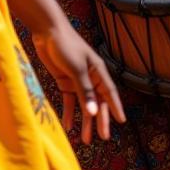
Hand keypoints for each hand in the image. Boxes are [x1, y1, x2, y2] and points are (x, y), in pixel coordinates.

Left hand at [32, 20, 125, 144]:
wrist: (47, 30)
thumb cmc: (66, 45)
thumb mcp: (77, 69)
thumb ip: (85, 91)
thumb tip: (93, 113)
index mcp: (98, 71)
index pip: (110, 93)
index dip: (115, 107)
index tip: (122, 121)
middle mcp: (90, 77)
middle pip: (97, 102)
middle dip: (100, 120)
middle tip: (103, 137)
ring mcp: (77, 80)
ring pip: (84, 104)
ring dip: (85, 120)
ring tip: (85, 139)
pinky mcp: (65, 81)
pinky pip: (70, 100)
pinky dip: (69, 112)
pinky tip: (68, 125)